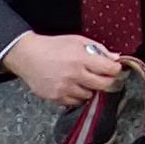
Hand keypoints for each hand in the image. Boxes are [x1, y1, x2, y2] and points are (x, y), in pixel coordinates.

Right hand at [0, 32, 128, 109]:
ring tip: (84, 80)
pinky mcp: (56, 98)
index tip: (115, 69)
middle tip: (105, 77)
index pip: (109, 69)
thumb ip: (99, 49)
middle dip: (108, 81)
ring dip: (91, 89)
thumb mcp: (78, 41)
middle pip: (103, 85)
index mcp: (81, 59)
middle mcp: (74, 75)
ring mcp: (64, 88)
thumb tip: (116, 58)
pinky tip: (74, 87)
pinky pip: (75, 103)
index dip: (116, 69)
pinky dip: (78, 96)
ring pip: (90, 95)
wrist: (28, 56)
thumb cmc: (53, 46)